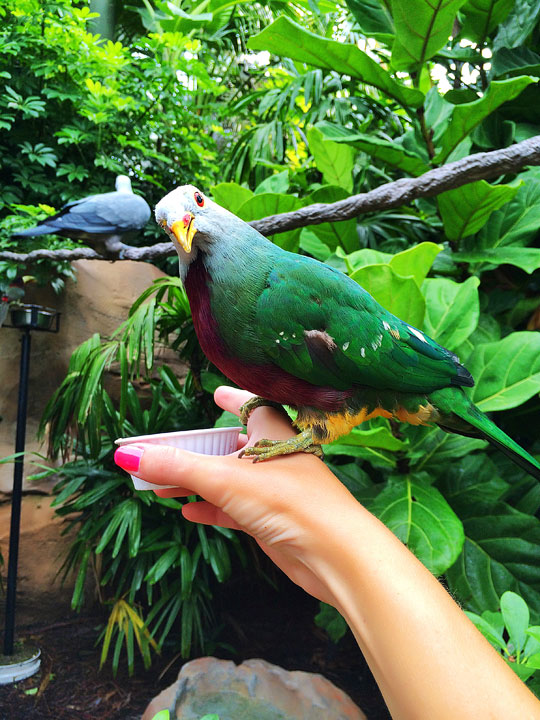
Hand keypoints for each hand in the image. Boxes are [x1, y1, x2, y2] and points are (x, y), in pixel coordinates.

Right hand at [114, 386, 358, 603]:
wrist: (333, 553)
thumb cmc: (288, 500)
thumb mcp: (224, 478)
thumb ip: (176, 466)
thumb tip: (127, 456)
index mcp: (272, 430)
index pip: (249, 405)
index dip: (231, 399)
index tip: (215, 395)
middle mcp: (275, 455)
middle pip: (229, 446)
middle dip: (196, 450)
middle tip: (164, 452)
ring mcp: (274, 489)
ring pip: (228, 480)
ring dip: (197, 481)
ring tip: (162, 484)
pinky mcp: (273, 519)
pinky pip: (234, 509)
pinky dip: (211, 508)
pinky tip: (188, 511)